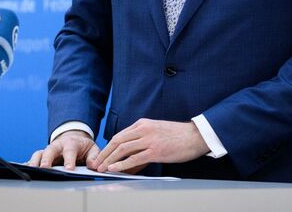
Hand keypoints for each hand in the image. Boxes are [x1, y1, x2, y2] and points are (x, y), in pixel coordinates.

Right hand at [26, 130, 99, 169]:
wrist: (74, 137)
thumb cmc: (82, 146)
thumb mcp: (92, 149)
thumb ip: (94, 156)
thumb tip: (93, 165)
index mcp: (71, 143)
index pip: (70, 151)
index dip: (69, 160)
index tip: (69, 169)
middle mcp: (58, 146)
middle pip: (50, 150)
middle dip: (47, 159)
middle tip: (45, 167)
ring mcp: (49, 150)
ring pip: (39, 154)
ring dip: (35, 161)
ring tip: (32, 170)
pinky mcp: (42, 155)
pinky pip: (34, 158)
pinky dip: (29, 163)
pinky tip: (25, 169)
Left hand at [94, 118, 209, 173]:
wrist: (195, 136)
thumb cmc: (177, 135)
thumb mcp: (157, 130)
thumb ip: (143, 136)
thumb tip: (129, 151)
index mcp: (143, 123)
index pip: (120, 135)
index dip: (108, 146)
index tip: (102, 155)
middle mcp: (144, 129)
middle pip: (117, 141)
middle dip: (104, 153)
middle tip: (96, 163)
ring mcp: (149, 140)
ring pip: (122, 149)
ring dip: (109, 159)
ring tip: (102, 168)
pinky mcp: (155, 151)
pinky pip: (134, 158)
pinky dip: (121, 164)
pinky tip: (114, 168)